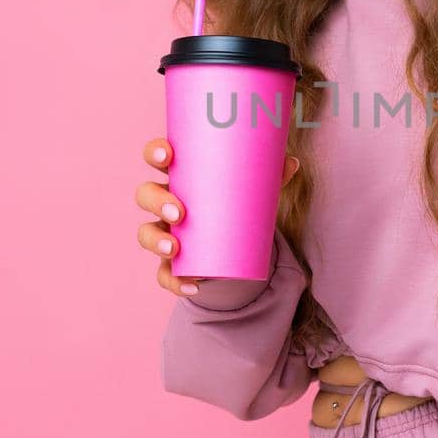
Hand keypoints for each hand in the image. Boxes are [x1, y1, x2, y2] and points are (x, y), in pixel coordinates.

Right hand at [136, 137, 299, 296]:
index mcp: (180, 175)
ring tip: (174, 248)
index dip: (155, 153)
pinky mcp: (172, 262)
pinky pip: (165, 274)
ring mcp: (165, 232)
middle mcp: (165, 201)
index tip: (167, 157)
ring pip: (146, 233)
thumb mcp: (253, 188)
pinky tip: (193, 285)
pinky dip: (175, 281)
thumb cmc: (236, 204)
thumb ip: (269, 176)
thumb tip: (292, 162)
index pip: (156, 158)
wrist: (235, 246)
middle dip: (157, 201)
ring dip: (156, 240)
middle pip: (146, 195)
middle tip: (179, 212)